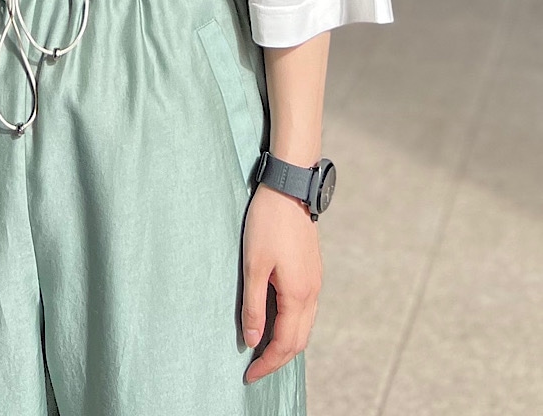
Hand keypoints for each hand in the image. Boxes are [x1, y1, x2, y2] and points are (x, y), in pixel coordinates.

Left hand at [241, 181, 321, 383]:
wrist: (289, 187)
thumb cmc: (267, 223)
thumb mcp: (253, 265)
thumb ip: (254, 306)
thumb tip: (252, 341)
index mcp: (298, 294)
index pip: (285, 344)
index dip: (267, 364)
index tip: (249, 377)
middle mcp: (312, 292)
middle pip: (299, 340)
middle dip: (278, 359)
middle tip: (254, 369)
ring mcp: (315, 280)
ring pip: (305, 325)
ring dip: (286, 342)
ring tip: (263, 349)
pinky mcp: (312, 269)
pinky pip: (306, 309)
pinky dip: (292, 324)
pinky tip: (276, 320)